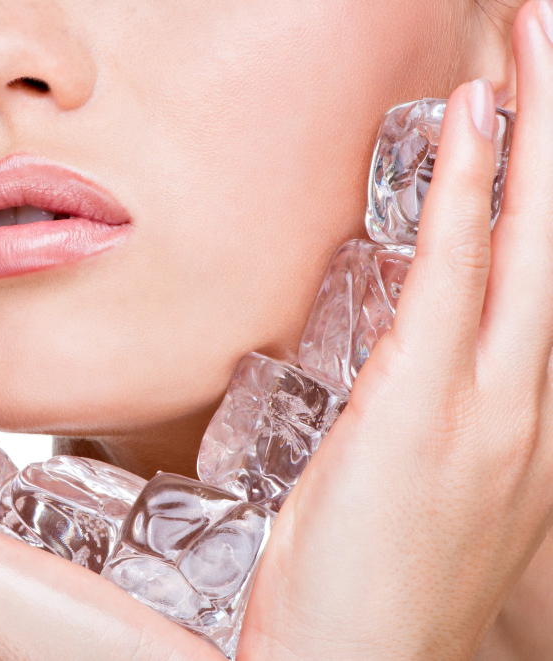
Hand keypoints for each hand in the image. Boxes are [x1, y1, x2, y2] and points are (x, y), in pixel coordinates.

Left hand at [240, 3, 552, 658]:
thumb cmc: (375, 602)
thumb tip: (421, 365)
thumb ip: (437, 423)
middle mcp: (525, 409)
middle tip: (551, 41)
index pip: (541, 284)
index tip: (534, 122)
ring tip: (528, 50)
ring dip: (526, 139)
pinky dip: (468, 196)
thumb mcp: (422, 501)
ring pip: (526, 247)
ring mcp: (486, 410)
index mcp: (521, 429)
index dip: (543, 195)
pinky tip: (475, 124)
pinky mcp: (424, 412)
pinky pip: (452, 281)